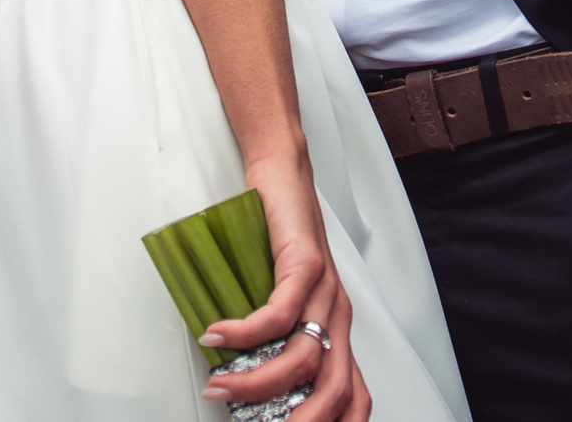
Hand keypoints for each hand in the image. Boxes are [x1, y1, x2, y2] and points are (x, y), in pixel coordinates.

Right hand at [202, 151, 367, 418]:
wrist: (284, 173)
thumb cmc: (277, 237)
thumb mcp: (280, 297)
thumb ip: (272, 337)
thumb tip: (238, 382)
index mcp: (337, 332)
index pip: (354, 399)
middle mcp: (338, 317)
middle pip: (336, 392)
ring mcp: (326, 290)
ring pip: (303, 358)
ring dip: (255, 382)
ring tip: (219, 384)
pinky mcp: (306, 262)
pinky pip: (280, 312)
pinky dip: (245, 333)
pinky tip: (218, 337)